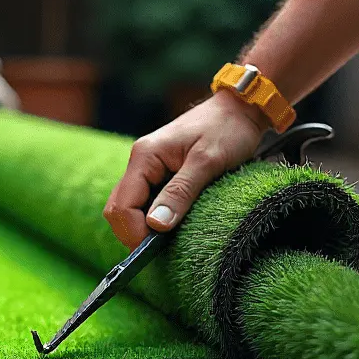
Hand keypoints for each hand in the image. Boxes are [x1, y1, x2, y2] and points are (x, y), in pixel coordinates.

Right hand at [103, 91, 267, 248]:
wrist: (240, 109)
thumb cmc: (226, 129)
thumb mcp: (207, 162)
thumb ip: (180, 192)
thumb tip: (156, 225)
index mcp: (145, 156)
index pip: (122, 205)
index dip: (133, 232)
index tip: (154, 249)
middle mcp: (140, 162)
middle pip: (118, 208)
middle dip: (134, 232)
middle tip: (161, 249)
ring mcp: (148, 168)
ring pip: (130, 207)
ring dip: (144, 226)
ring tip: (169, 238)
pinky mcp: (159, 174)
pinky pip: (145, 202)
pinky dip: (154, 218)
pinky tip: (173, 224)